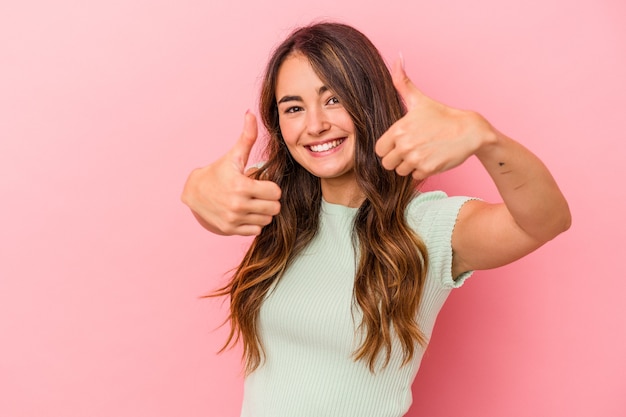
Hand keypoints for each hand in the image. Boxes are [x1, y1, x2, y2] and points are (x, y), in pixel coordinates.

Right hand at [181, 112, 281, 235]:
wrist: (193, 193)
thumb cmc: (218, 172)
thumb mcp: (233, 156)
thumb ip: (247, 137)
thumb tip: (251, 114)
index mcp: (241, 186)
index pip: (275, 192)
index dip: (271, 187)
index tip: (261, 183)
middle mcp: (238, 205)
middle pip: (274, 208)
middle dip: (269, 200)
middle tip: (259, 194)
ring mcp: (234, 219)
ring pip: (267, 220)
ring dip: (263, 212)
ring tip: (252, 202)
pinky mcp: (230, 229)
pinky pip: (256, 230)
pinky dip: (254, 223)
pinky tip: (246, 212)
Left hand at [375, 58, 494, 179]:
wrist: (470, 130)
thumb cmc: (442, 116)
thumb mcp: (419, 99)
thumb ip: (402, 82)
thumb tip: (397, 58)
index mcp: (399, 129)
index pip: (379, 150)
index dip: (388, 149)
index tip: (399, 144)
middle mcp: (405, 144)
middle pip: (388, 163)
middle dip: (397, 159)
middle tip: (411, 150)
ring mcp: (416, 158)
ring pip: (401, 171)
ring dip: (409, 166)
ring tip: (422, 153)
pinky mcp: (428, 169)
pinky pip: (414, 177)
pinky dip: (421, 171)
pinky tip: (431, 159)